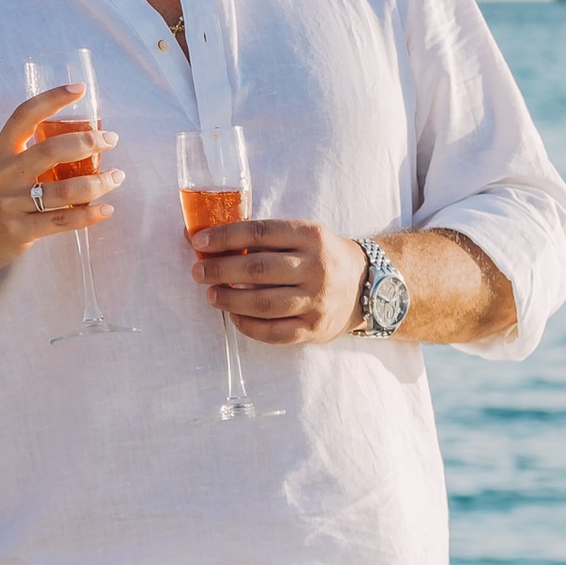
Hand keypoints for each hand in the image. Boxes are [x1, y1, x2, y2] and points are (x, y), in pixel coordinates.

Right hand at [0, 86, 118, 283]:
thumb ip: (26, 154)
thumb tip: (76, 142)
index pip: (24, 115)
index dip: (52, 98)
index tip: (80, 89)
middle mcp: (4, 175)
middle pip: (52, 151)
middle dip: (89, 142)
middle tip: (111, 140)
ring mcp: (11, 204)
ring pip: (65, 190)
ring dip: (99, 182)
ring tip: (116, 177)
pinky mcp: (20, 231)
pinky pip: (62, 221)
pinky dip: (89, 215)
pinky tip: (106, 209)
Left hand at [188, 216, 365, 344]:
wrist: (367, 286)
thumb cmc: (322, 257)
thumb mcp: (303, 236)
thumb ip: (264, 237)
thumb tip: (207, 238)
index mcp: (311, 236)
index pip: (259, 232)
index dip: (225, 236)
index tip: (199, 242)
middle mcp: (316, 267)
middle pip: (257, 269)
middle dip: (220, 270)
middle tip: (198, 272)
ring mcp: (317, 301)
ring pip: (262, 303)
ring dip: (229, 300)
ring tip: (211, 295)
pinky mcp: (314, 329)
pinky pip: (273, 332)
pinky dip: (247, 326)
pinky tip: (234, 316)